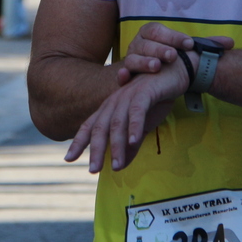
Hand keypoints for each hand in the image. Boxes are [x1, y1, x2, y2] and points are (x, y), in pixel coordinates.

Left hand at [64, 60, 189, 172]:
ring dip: (116, 145)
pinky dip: (134, 127)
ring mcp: (128, 96)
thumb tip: (119, 167)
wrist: (172, 72)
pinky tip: (134, 141)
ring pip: (117, 123)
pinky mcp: (144, 92)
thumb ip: (130, 145)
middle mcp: (115, 102)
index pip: (90, 126)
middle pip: (100, 127)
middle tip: (93, 169)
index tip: (68, 158)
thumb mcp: (140, 126)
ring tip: (116, 166)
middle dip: (96, 149)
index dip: (79, 142)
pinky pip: (137, 111)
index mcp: (110, 109)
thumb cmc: (154, 99)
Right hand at [119, 22, 233, 84]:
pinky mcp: (124, 76)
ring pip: (133, 58)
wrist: (144, 76)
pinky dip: (121, 75)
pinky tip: (127, 77)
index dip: (173, 36)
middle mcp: (138, 44)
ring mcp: (129, 59)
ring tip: (156, 67)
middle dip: (160, 48)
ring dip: (143, 61)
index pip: (159, 30)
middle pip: (146, 43)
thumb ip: (206, 46)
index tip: (189, 45)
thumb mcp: (185, 52)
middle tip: (173, 56)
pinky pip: (120, 74)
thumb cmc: (168, 60)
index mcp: (151, 34)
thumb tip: (231, 43)